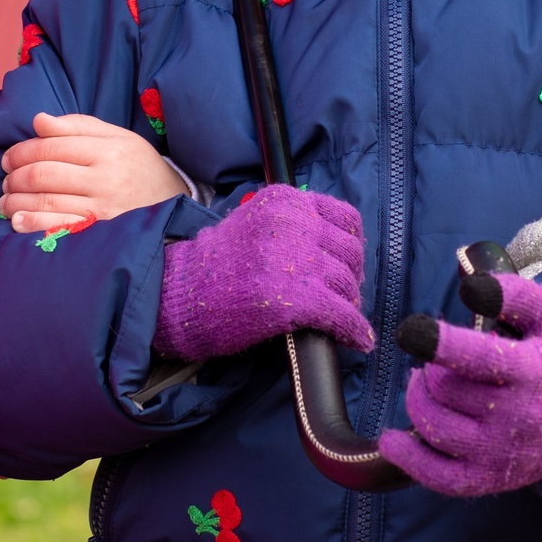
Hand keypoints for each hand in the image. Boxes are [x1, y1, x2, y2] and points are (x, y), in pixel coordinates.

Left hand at [2, 112, 185, 234]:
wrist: (175, 205)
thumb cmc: (139, 167)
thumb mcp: (117, 138)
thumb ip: (77, 127)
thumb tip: (38, 120)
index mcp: (108, 150)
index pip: (51, 146)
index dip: (21, 151)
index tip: (9, 158)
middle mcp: (105, 179)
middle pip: (43, 174)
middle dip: (14, 176)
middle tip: (6, 178)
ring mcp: (102, 210)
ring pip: (45, 201)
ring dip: (15, 200)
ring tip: (7, 199)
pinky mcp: (99, 234)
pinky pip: (57, 228)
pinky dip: (31, 224)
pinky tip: (17, 220)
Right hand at [154, 184, 374, 359]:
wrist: (182, 295)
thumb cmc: (216, 266)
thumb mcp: (255, 223)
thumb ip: (293, 226)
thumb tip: (336, 251)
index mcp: (286, 201)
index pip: (345, 217)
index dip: (351, 245)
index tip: (347, 262)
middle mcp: (295, 224)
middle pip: (349, 252)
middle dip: (351, 277)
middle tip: (344, 295)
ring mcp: (296, 260)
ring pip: (347, 284)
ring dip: (349, 304)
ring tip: (342, 316)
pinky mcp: (297, 297)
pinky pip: (341, 314)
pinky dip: (354, 331)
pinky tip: (359, 341)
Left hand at [379, 273, 541, 497]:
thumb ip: (514, 293)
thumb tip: (471, 284)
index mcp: (531, 370)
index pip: (476, 357)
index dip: (436, 341)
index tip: (411, 330)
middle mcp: (516, 416)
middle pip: (445, 390)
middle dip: (430, 369)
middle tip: (438, 361)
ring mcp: (503, 453)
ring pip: (435, 428)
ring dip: (418, 400)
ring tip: (426, 385)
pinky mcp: (495, 479)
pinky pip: (441, 478)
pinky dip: (410, 460)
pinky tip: (392, 441)